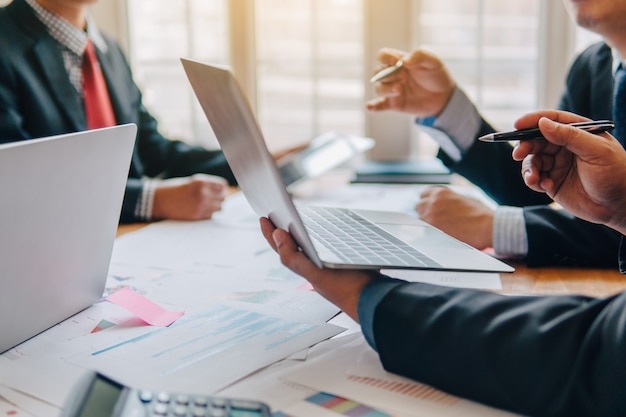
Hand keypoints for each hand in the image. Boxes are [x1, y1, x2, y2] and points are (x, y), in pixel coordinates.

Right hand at [151, 174, 227, 220]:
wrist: (158, 200)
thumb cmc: (174, 189)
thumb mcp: (191, 181)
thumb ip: (207, 185)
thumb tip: (223, 190)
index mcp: (201, 182)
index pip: (222, 185)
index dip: (221, 188)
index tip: (218, 190)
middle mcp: (203, 193)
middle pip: (223, 197)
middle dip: (219, 197)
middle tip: (211, 197)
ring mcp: (200, 206)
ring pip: (219, 207)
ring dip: (215, 205)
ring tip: (206, 203)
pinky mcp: (197, 216)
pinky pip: (211, 215)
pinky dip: (208, 213)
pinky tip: (200, 209)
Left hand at [259, 217, 377, 321]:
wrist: (375, 298)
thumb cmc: (347, 288)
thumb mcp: (316, 273)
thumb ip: (293, 257)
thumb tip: (276, 235)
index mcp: (305, 268)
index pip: (281, 248)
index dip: (269, 233)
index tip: (262, 217)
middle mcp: (314, 268)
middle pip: (292, 245)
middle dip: (281, 230)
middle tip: (272, 214)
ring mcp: (327, 266)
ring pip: (308, 245)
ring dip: (298, 232)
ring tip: (290, 218)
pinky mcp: (342, 262)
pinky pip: (325, 245)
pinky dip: (319, 235)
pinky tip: (323, 230)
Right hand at [366, 48, 455, 117]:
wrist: (444, 97)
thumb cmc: (437, 75)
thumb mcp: (433, 62)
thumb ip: (420, 56)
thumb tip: (404, 61)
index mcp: (399, 62)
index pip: (383, 56)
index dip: (385, 57)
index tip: (396, 62)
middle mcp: (393, 75)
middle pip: (378, 72)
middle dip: (387, 75)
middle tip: (404, 78)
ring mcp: (392, 90)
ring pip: (378, 88)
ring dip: (386, 89)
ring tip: (400, 90)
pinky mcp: (394, 104)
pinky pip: (379, 105)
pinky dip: (373, 106)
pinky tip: (369, 106)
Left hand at [416, 186, 493, 248]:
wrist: (486, 226)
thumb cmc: (480, 214)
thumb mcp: (463, 198)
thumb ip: (449, 200)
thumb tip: (445, 204)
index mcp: (440, 192)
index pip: (423, 194)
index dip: (427, 201)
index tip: (430, 206)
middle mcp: (432, 202)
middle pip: (419, 206)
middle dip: (425, 211)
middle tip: (435, 218)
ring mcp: (431, 216)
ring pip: (421, 219)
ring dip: (427, 222)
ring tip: (440, 227)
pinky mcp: (432, 230)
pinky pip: (424, 230)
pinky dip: (430, 232)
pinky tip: (440, 234)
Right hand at [512, 110, 625, 234]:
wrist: (620, 206)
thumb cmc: (616, 174)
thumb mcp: (596, 151)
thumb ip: (569, 136)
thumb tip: (542, 123)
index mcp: (578, 133)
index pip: (552, 120)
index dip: (533, 121)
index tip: (518, 125)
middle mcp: (566, 147)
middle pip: (537, 140)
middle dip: (526, 146)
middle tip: (518, 154)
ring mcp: (558, 164)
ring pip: (532, 160)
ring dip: (528, 168)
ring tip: (534, 178)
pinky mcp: (552, 182)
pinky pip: (534, 177)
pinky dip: (534, 181)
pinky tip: (546, 186)